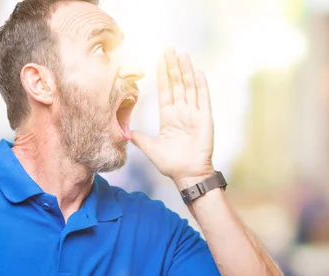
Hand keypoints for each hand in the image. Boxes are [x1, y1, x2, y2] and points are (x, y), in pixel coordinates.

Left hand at [131, 48, 214, 188]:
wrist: (187, 174)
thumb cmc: (170, 163)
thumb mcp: (150, 148)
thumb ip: (139, 138)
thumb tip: (125, 132)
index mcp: (169, 117)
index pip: (165, 90)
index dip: (162, 75)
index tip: (159, 59)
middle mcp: (181, 112)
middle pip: (177, 84)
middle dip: (173, 66)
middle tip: (169, 48)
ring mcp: (193, 114)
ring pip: (189, 87)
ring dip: (186, 70)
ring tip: (182, 54)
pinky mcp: (204, 119)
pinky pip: (203, 99)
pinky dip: (201, 85)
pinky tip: (198, 72)